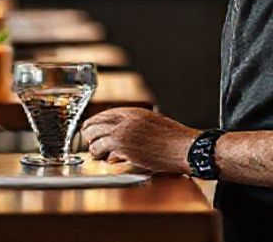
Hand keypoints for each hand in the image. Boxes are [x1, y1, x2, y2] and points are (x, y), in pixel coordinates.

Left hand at [81, 108, 199, 172]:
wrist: (183, 148)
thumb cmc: (173, 138)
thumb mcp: (153, 122)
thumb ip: (134, 125)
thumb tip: (121, 133)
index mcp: (133, 112)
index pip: (104, 114)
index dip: (94, 122)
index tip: (89, 128)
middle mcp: (125, 121)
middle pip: (95, 125)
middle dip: (88, 134)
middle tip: (89, 141)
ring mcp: (123, 135)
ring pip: (95, 140)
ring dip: (94, 148)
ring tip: (98, 153)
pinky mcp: (124, 150)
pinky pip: (105, 153)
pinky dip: (104, 158)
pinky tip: (109, 160)